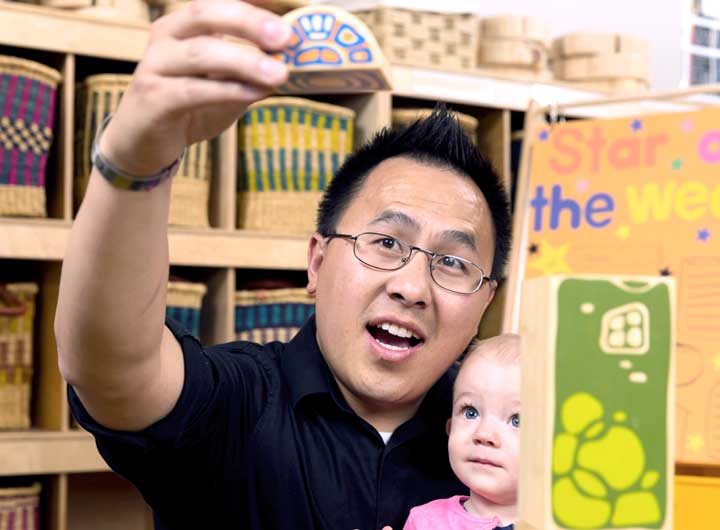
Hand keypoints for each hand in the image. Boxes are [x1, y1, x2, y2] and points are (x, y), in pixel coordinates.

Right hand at [100, 0, 290, 176]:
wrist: (144, 142)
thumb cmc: (189, 107)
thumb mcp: (227, 86)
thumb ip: (252, 74)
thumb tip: (288, 63)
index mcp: (185, 24)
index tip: (286, 2)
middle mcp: (166, 35)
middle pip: (206, 13)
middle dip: (249, 22)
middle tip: (285, 37)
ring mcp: (155, 64)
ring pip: (201, 52)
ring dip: (245, 61)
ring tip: (279, 72)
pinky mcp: (153, 96)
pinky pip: (194, 89)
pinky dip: (228, 90)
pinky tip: (255, 94)